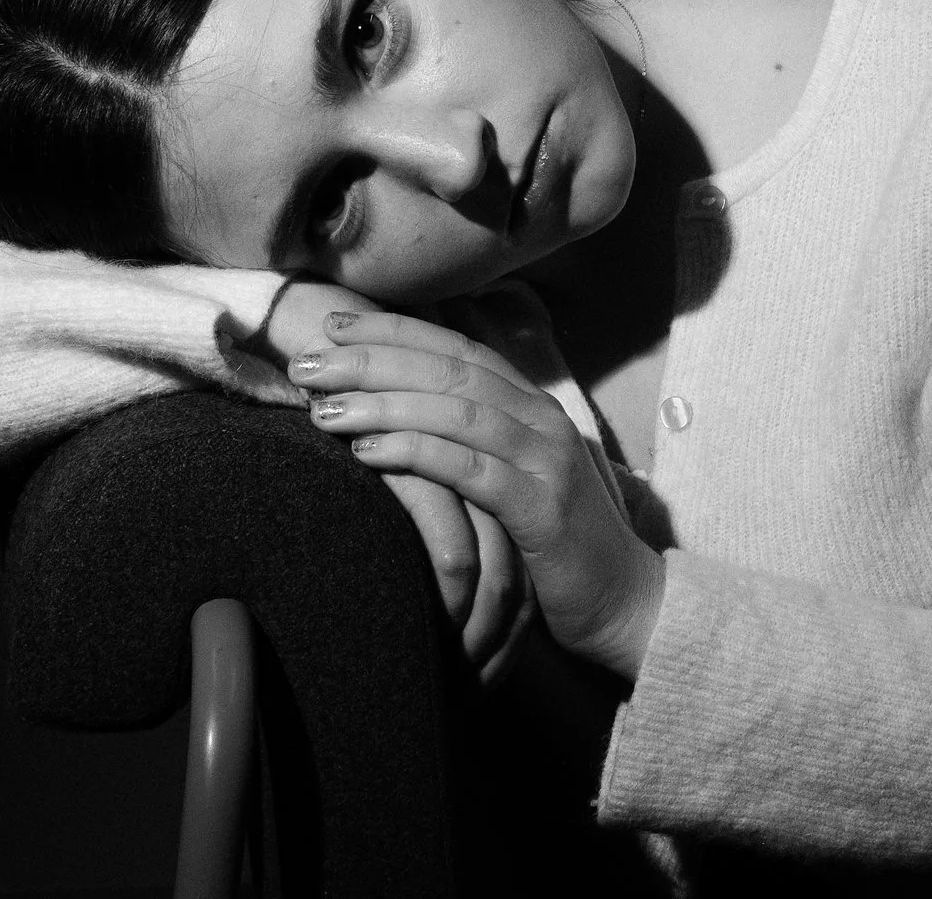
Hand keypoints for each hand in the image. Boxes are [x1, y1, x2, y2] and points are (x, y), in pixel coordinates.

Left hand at [262, 281, 531, 668]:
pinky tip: (366, 452)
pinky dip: (414, 453)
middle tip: (307, 362)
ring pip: (456, 412)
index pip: (456, 350)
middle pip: (449, 371)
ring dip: (383, 403)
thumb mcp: (511, 480)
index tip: (331, 327)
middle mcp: (543, 422)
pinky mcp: (543, 510)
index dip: (393, 331)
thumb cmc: (551, 547)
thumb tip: (394, 412)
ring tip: (322, 408)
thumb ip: (469, 443)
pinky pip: (470, 470)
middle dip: (372, 359)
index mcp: (533, 407)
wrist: (624, 604)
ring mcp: (547, 462)